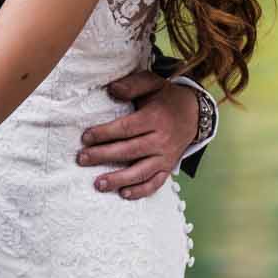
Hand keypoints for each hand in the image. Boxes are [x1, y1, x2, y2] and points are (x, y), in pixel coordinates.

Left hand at [77, 70, 198, 199]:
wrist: (194, 114)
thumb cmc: (167, 98)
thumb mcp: (153, 83)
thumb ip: (132, 85)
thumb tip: (111, 90)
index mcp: (155, 118)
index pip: (127, 128)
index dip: (105, 133)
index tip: (86, 137)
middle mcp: (161, 139)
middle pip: (129, 151)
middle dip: (103, 156)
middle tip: (82, 159)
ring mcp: (166, 156)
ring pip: (141, 171)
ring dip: (119, 179)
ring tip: (98, 184)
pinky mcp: (168, 168)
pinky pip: (155, 183)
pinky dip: (140, 191)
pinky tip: (123, 194)